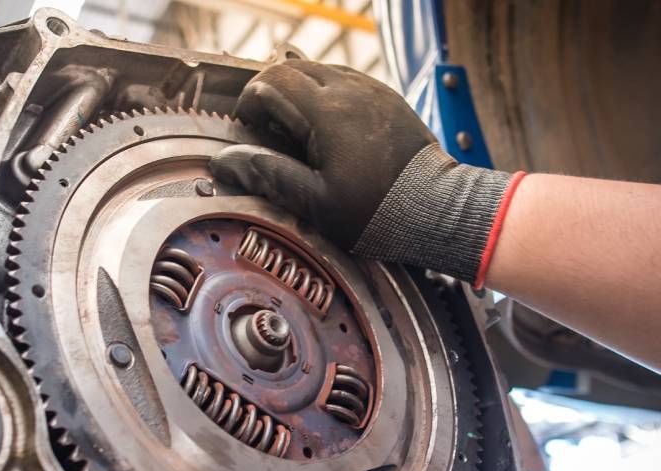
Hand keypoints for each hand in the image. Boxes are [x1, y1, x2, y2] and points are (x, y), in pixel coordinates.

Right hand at [211, 60, 518, 285]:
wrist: (436, 208)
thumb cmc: (373, 211)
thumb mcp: (313, 201)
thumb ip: (267, 174)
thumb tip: (224, 162)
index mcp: (326, 111)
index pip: (271, 82)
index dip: (250, 103)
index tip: (246, 130)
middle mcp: (349, 89)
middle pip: (293, 68)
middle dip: (269, 91)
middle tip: (263, 127)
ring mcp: (371, 90)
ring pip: (319, 69)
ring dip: (297, 90)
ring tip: (291, 127)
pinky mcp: (387, 99)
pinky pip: (346, 80)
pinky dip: (324, 93)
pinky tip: (324, 124)